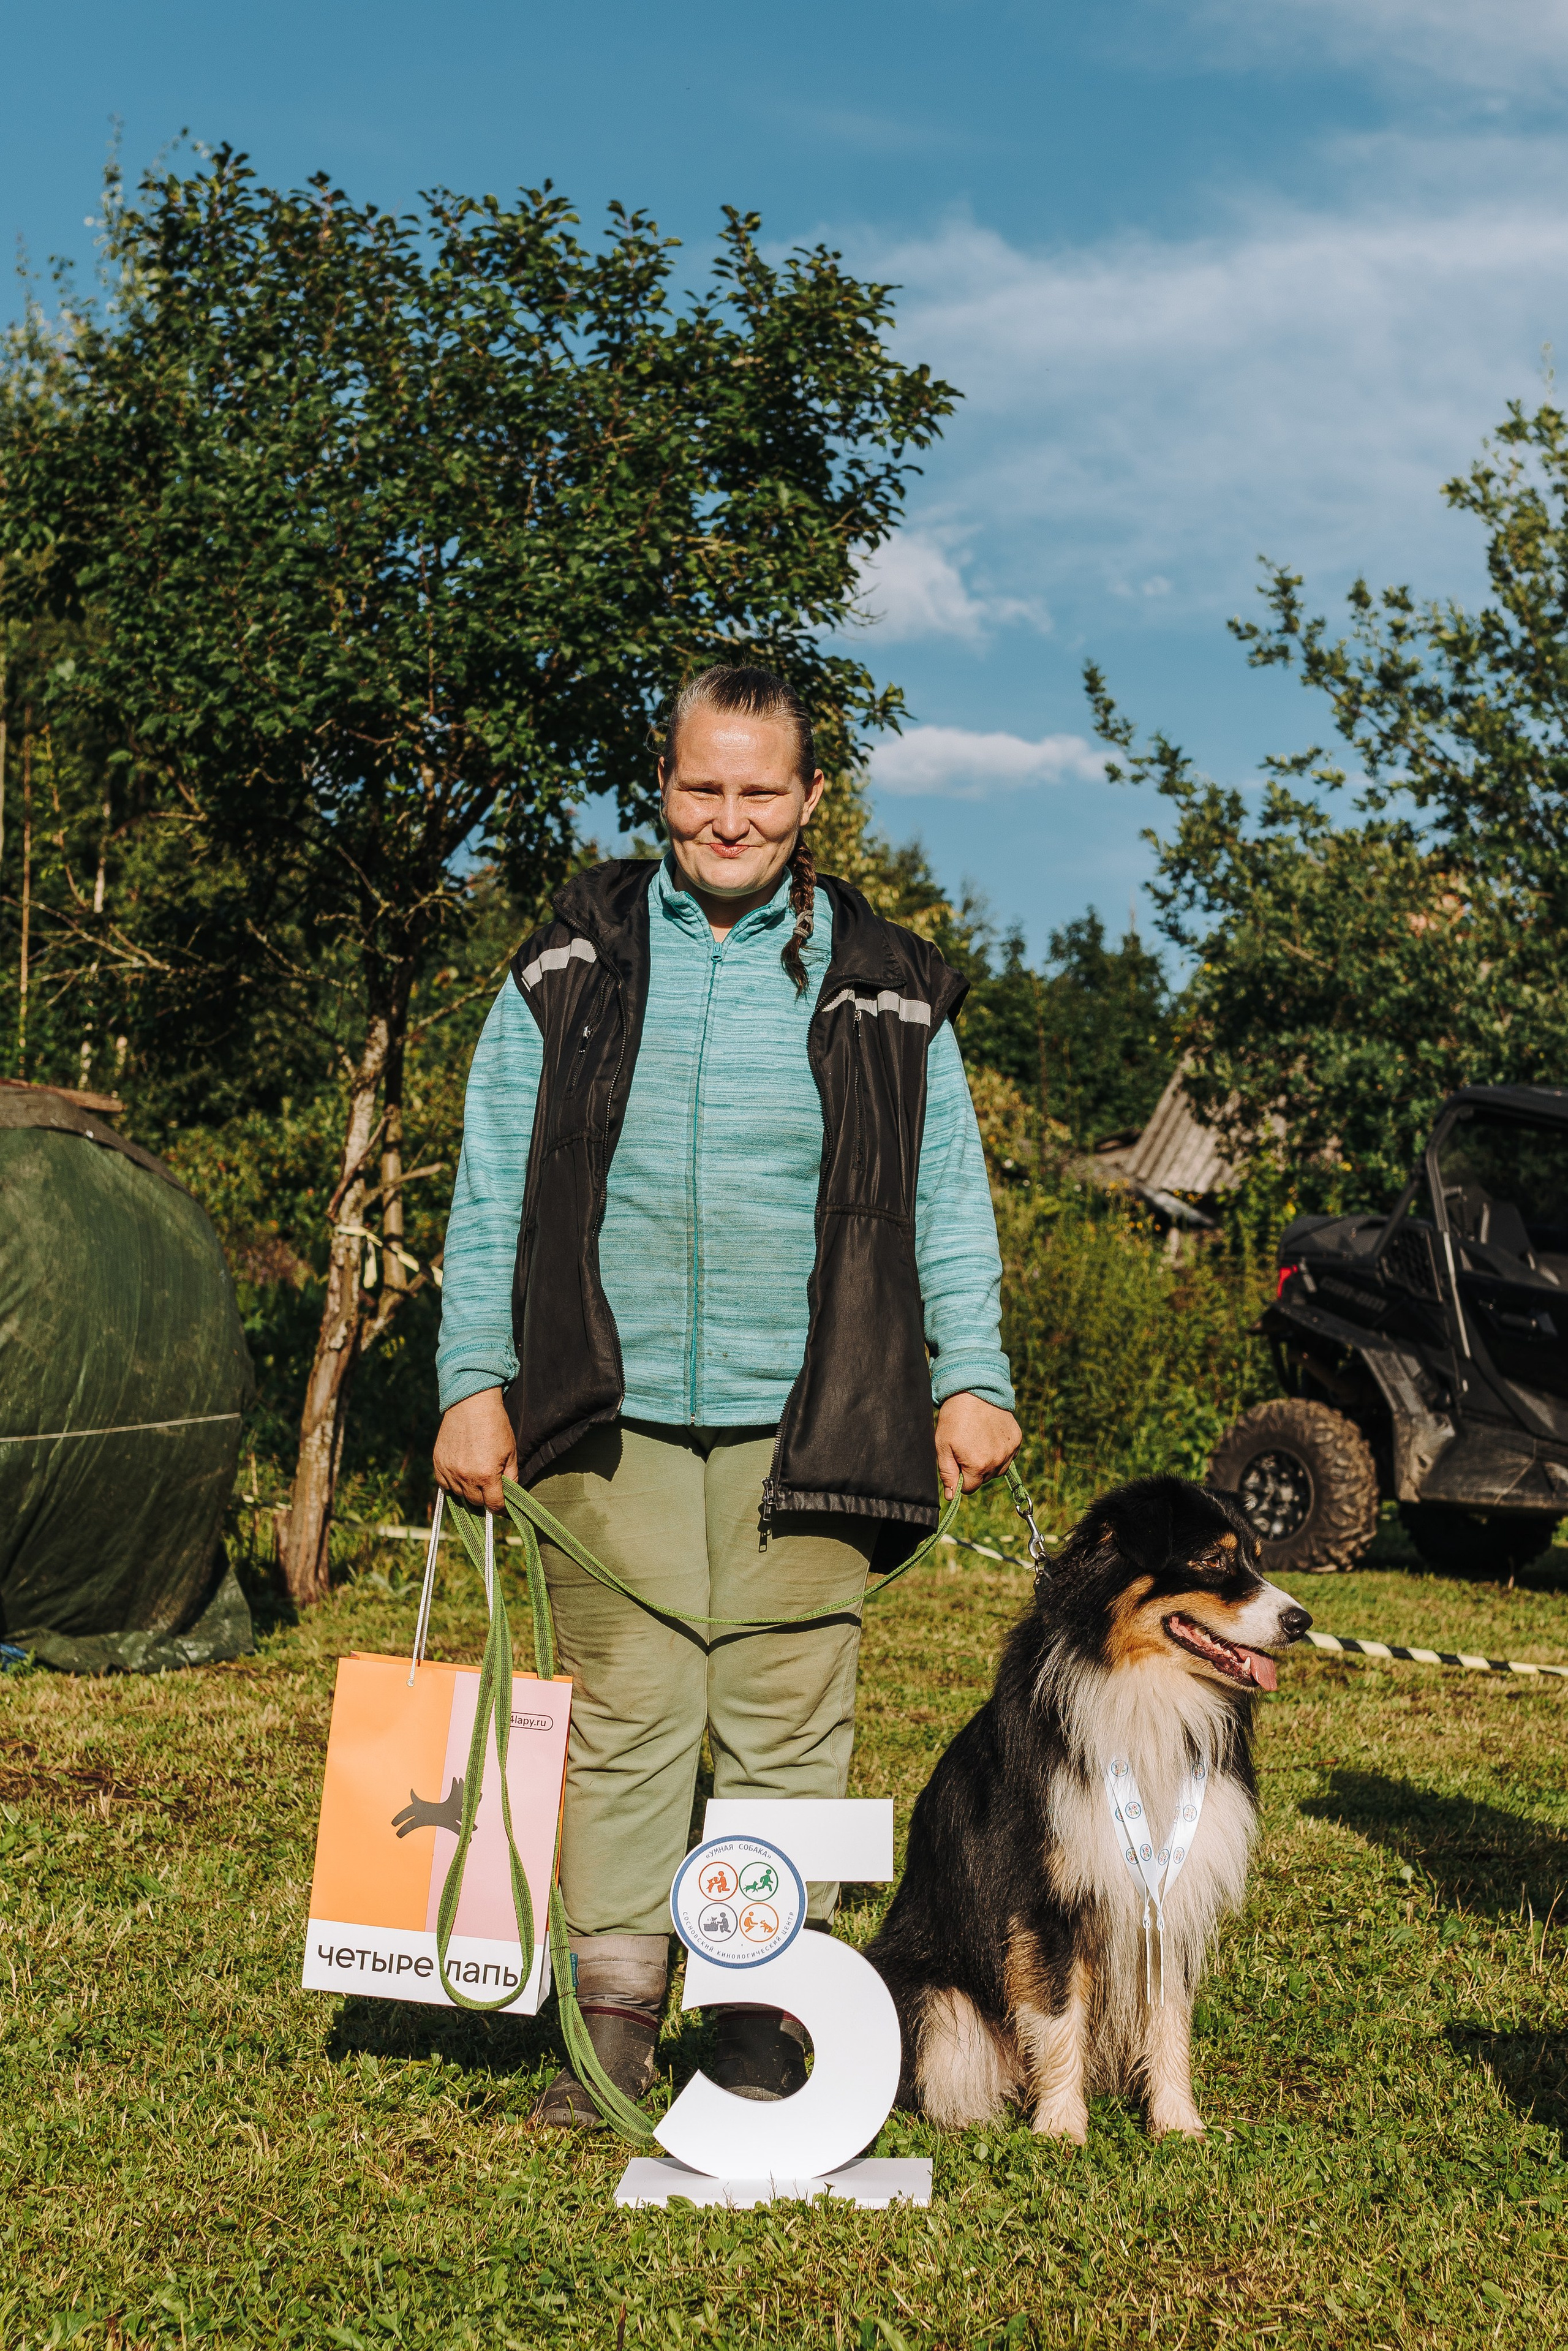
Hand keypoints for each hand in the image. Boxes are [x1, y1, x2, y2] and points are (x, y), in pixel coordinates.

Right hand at [432, 1386, 516, 1513]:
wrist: (471, 1404)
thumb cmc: (495, 1426)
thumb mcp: (511, 1452)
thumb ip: (511, 1477)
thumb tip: (510, 1496)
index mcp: (486, 1475)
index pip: (494, 1505)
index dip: (501, 1507)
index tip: (503, 1505)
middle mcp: (465, 1476)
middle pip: (476, 1502)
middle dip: (486, 1497)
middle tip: (490, 1485)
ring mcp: (449, 1471)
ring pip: (460, 1495)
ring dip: (469, 1490)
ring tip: (476, 1475)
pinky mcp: (438, 1464)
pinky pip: (444, 1485)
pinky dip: (453, 1484)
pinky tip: (462, 1473)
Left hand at [935, 1392, 1021, 1500]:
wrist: (975, 1390)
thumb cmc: (954, 1418)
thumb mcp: (943, 1446)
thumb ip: (947, 1473)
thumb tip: (950, 1496)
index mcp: (978, 1466)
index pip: (969, 1489)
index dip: (960, 1478)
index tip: (957, 1462)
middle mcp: (998, 1462)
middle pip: (984, 1479)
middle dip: (974, 1470)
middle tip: (966, 1448)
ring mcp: (1009, 1451)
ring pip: (997, 1469)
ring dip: (988, 1462)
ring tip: (978, 1442)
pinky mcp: (1017, 1440)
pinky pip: (1008, 1456)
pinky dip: (1000, 1451)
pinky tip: (990, 1436)